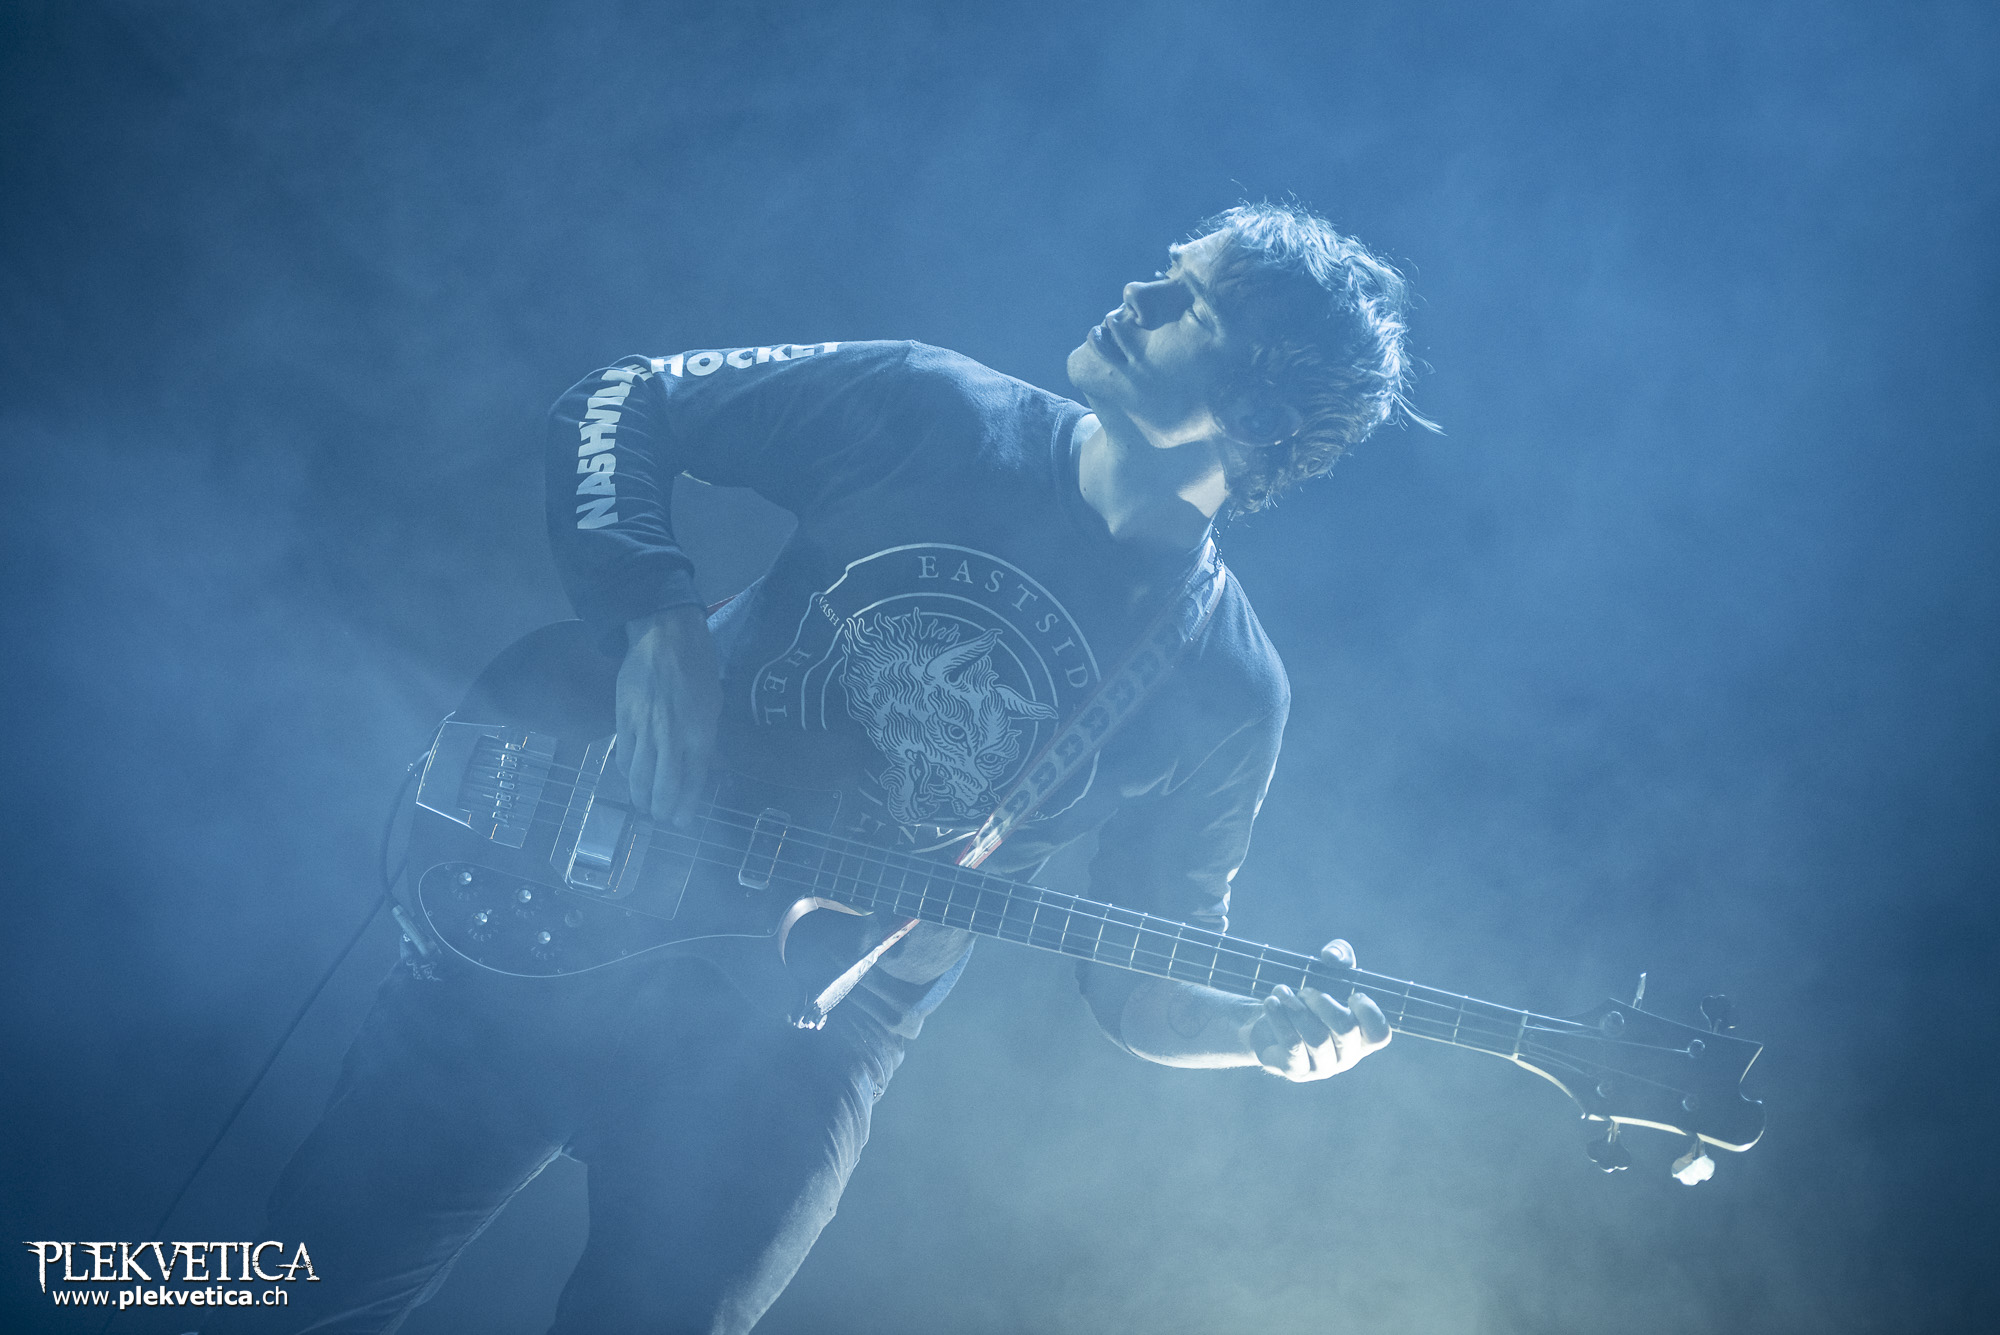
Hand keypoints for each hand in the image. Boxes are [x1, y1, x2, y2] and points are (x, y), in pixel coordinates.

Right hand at [617, 605, 721, 824]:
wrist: (664, 635)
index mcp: (700, 732)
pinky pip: (623, 753)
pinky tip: (629, 778)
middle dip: (662, 808)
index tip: (683, 821)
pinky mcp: (624, 718)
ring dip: (641, 796)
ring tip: (643, 806)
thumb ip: (707, 736)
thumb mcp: (714, 702)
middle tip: (660, 818)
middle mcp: (672, 735)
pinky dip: (626, 771)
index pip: (693, 779)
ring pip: (639, 774)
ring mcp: (645, 728)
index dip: (687, 804)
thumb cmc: (698, 665)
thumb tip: (706, 763)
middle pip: (664, 784)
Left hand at [1241, 939, 1391, 1080]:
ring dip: (1296, 1007)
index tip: (1350, 995)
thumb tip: (1331, 956)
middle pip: (1345, 1029)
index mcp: (1362, 1036)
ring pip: (1316, 1038)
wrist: (1270, 1020)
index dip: (1368, 1011)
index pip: (1379, 1034)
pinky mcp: (1297, 1071)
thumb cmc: (1308, 998)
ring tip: (1282, 993)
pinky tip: (1271, 1003)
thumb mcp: (1328, 972)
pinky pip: (1292, 1045)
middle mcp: (1347, 1056)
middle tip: (1306, 992)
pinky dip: (1280, 1018)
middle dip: (1322, 1002)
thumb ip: (1340, 955)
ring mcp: (1323, 1067)